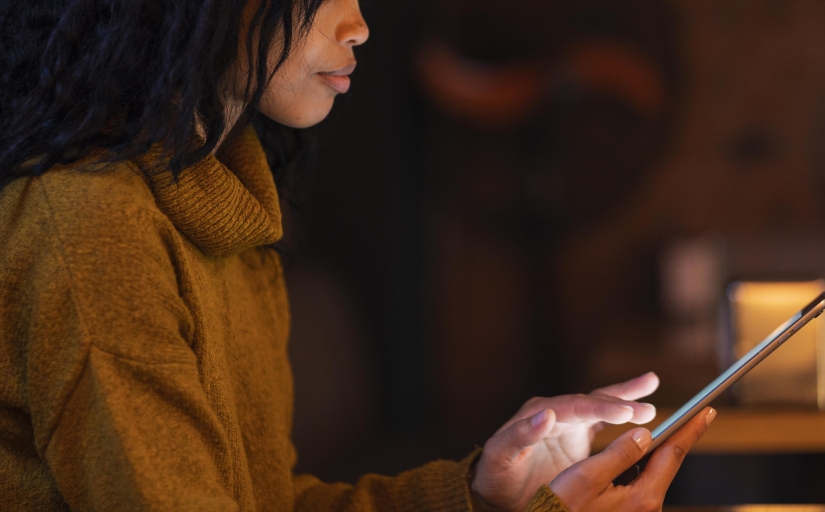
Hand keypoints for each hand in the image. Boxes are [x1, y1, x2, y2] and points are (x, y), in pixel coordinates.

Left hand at [471, 373, 658, 511]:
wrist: (498, 489)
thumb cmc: (497, 474)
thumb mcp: (500, 455)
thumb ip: (520, 435)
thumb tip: (545, 414)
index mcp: (537, 414)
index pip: (573, 406)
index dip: (599, 408)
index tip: (623, 411)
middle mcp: (554, 412)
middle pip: (590, 401)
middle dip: (618, 402)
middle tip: (646, 409)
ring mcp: (567, 422)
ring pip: (599, 403)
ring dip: (625, 397)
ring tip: (650, 383)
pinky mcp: (577, 434)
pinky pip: (602, 418)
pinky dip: (622, 410)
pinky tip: (644, 399)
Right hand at [548, 406, 715, 510]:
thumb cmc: (562, 508)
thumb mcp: (587, 475)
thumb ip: (619, 453)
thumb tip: (644, 434)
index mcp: (642, 497)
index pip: (673, 455)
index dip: (690, 429)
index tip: (706, 411)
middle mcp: (648, 508)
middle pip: (668, 464)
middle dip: (679, 437)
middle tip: (696, 414)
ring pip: (653, 474)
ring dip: (657, 452)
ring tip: (663, 430)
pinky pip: (641, 484)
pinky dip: (642, 465)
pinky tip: (634, 456)